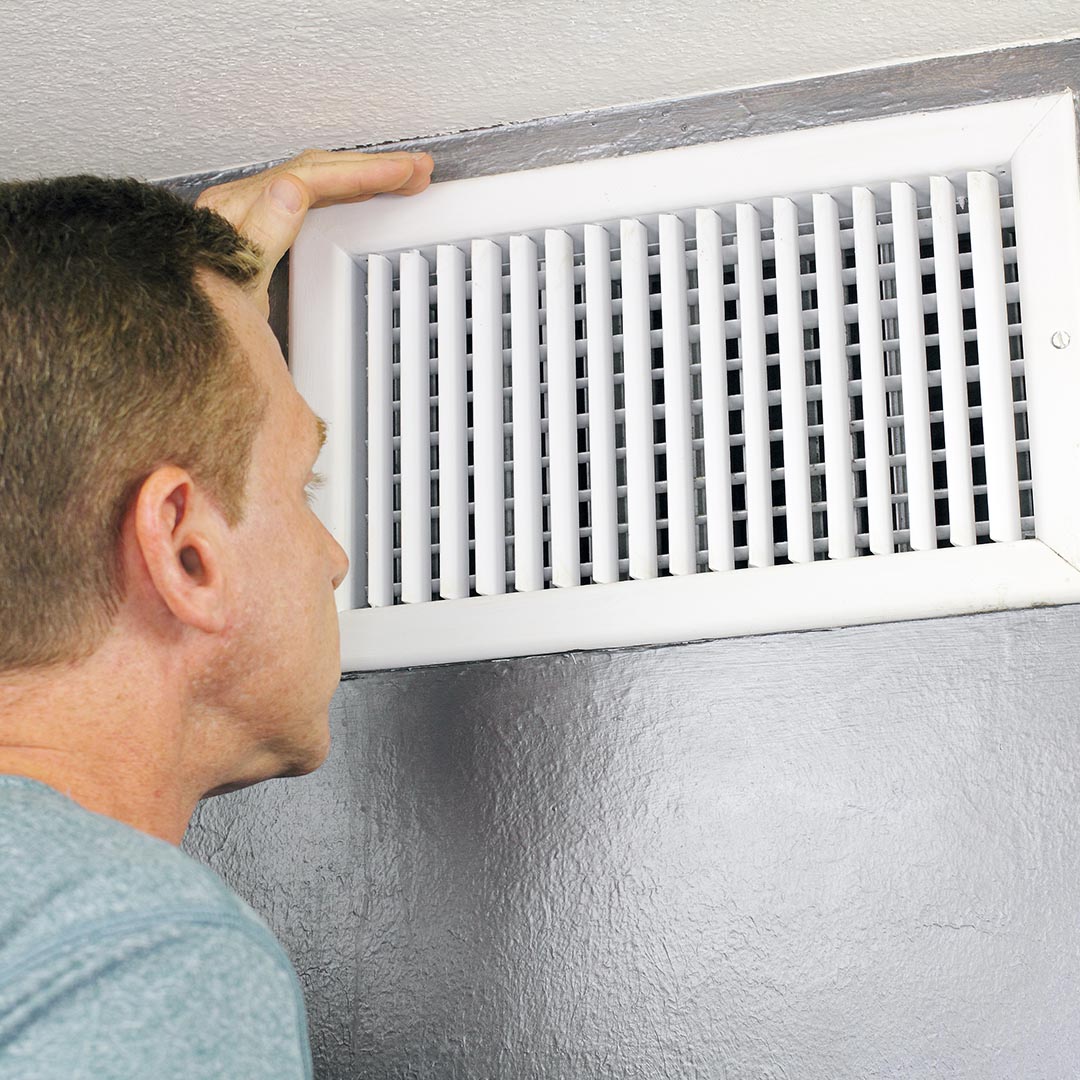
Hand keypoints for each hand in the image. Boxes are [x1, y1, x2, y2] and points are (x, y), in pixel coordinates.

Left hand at [195, 149, 433, 314]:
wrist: (178, 333)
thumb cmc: (201, 316)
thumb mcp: (235, 282)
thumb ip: (262, 235)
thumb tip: (292, 190)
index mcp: (238, 214)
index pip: (310, 178)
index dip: (359, 173)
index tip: (400, 174)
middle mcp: (241, 206)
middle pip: (316, 170)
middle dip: (371, 168)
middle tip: (417, 171)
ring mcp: (249, 215)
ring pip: (314, 179)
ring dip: (360, 175)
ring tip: (402, 176)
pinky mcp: (257, 228)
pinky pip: (306, 196)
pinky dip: (341, 191)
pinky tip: (360, 194)